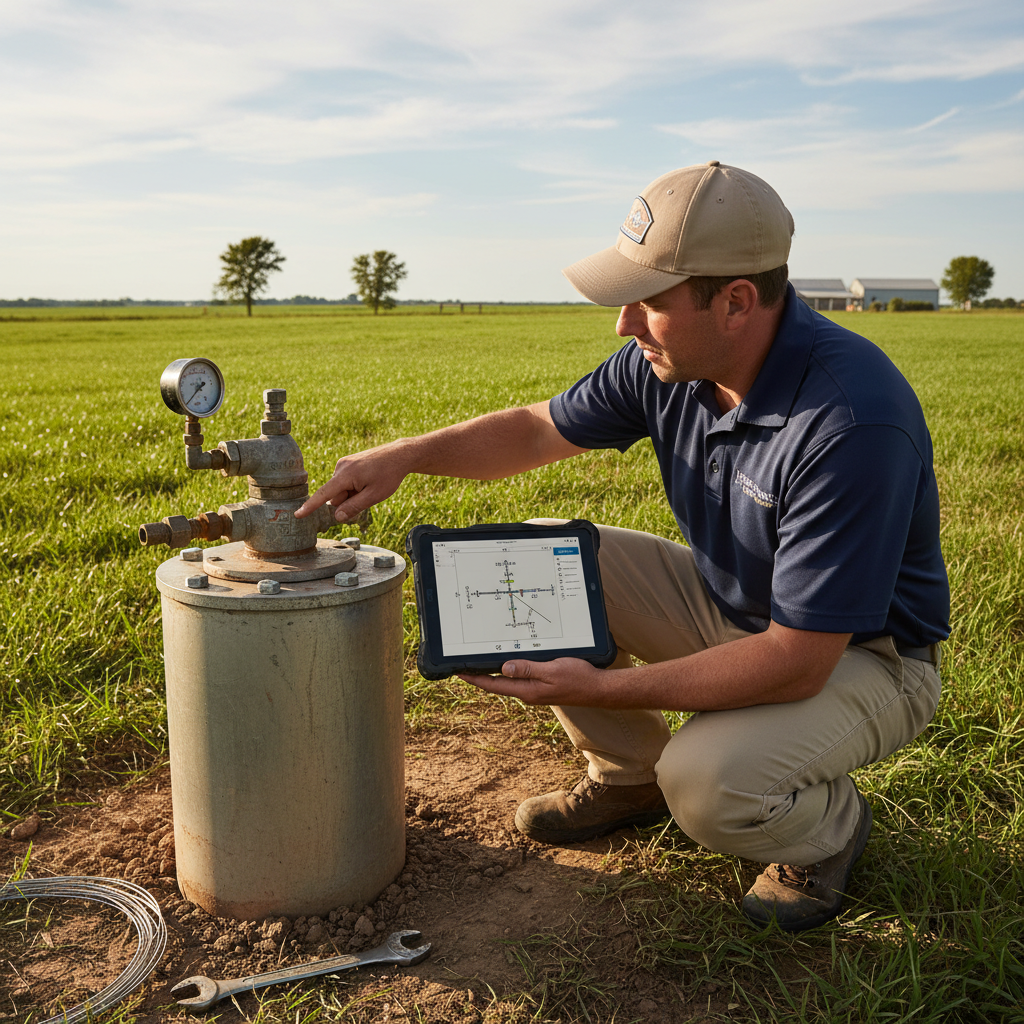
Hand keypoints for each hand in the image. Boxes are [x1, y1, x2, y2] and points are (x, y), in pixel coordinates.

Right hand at [294, 445, 407, 522]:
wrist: (399, 454)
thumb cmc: (389, 475)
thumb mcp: (374, 496)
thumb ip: (354, 507)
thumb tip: (337, 517)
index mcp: (345, 475)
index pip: (323, 494)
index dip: (310, 507)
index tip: (297, 515)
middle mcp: (340, 467)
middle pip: (335, 495)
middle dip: (347, 500)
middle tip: (368, 494)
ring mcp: (343, 463)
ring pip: (341, 489)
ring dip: (352, 493)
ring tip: (370, 484)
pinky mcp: (347, 462)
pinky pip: (345, 481)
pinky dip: (354, 486)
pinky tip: (368, 480)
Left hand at [458, 657, 608, 706]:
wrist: (599, 689)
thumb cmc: (579, 679)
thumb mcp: (552, 670)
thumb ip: (528, 669)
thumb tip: (504, 668)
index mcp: (528, 691)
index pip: (494, 684)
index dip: (476, 679)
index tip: (460, 673)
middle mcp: (529, 692)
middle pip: (498, 684)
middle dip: (480, 676)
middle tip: (464, 666)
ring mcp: (536, 690)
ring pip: (509, 680)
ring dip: (494, 673)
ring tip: (480, 664)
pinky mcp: (543, 686)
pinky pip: (521, 678)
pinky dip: (510, 671)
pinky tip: (509, 664)